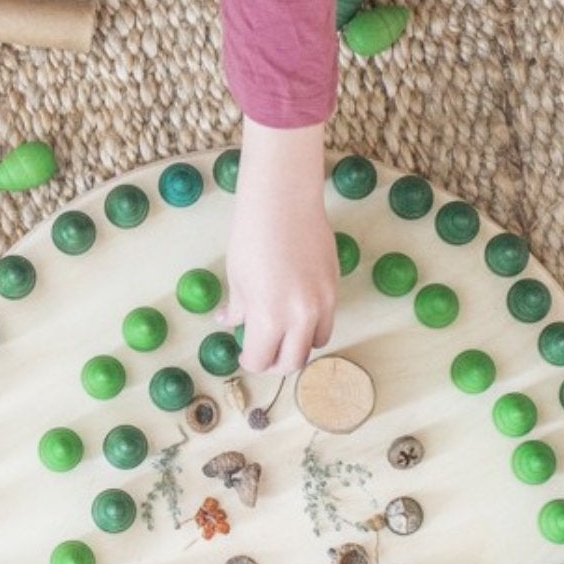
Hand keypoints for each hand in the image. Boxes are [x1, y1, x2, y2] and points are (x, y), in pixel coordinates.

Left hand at [222, 120, 337, 373]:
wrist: (283, 201)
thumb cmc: (251, 235)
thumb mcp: (237, 277)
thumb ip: (238, 308)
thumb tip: (229, 323)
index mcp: (269, 316)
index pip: (261, 360)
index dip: (250, 361)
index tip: (245, 353)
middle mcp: (300, 316)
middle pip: (292, 363)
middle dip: (275, 362)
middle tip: (263, 351)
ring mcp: (322, 302)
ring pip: (315, 345)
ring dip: (298, 346)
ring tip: (283, 332)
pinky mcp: (334, 287)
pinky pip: (327, 321)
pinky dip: (312, 326)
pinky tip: (297, 311)